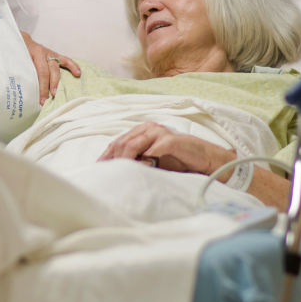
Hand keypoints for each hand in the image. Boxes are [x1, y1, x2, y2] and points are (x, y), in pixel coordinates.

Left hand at [21, 31, 80, 105]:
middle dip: (49, 86)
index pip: (41, 72)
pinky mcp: (55, 55)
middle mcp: (43, 53)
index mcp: (34, 53)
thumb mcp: (18, 59)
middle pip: (49, 71)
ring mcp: (50, 53)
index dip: (42, 87)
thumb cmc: (19, 52)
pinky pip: (65, 60)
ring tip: (57, 92)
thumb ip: (23, 70)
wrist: (22, 40)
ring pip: (57, 67)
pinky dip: (72, 66)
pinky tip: (78, 73)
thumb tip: (24, 88)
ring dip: (57, 81)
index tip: (41, 99)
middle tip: (48, 99)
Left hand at [98, 122, 234, 176]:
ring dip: (125, 159)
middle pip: (122, 142)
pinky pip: (154, 148)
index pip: (117, 142)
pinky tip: (141, 168)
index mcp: (140, 131)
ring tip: (120, 171)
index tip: (97, 168)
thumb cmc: (176, 160)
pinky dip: (145, 158)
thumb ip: (137, 160)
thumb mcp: (152, 161)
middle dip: (112, 159)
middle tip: (106, 173)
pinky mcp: (170, 140)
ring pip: (134, 144)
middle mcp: (147, 128)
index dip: (106, 156)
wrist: (202, 159)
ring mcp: (159, 132)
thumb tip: (115, 171)